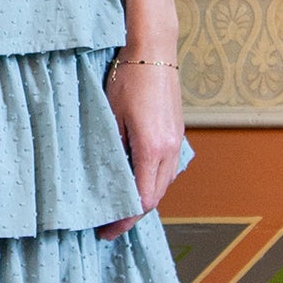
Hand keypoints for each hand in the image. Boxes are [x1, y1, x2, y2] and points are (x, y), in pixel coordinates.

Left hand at [97, 59, 183, 238]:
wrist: (153, 51)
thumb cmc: (128, 78)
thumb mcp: (110, 117)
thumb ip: (112, 152)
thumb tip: (106, 181)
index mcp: (152, 148)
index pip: (143, 200)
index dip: (125, 221)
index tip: (107, 231)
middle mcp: (170, 149)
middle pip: (156, 197)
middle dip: (134, 215)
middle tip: (111, 225)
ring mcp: (177, 141)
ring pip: (164, 184)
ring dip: (145, 199)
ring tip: (122, 207)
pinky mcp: (177, 133)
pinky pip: (168, 169)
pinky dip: (153, 182)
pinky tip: (137, 181)